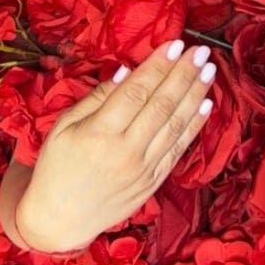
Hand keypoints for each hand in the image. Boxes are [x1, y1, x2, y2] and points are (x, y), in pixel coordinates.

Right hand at [15, 38, 216, 252]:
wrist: (59, 220)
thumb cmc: (56, 167)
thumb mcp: (62, 127)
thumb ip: (96, 98)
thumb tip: (127, 71)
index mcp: (99, 133)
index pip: (136, 91)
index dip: (158, 66)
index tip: (175, 44)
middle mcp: (125, 151)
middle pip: (161, 105)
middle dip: (183, 74)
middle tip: (200, 50)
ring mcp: (142, 169)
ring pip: (175, 125)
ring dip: (195, 95)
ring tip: (209, 70)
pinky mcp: (152, 183)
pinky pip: (179, 149)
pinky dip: (194, 126)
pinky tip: (206, 105)